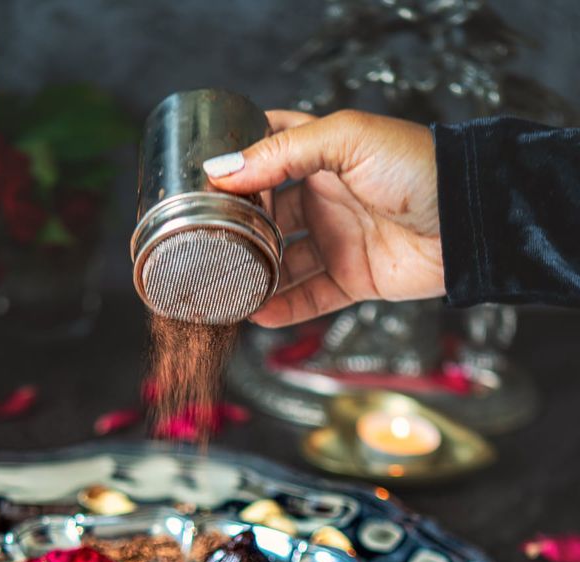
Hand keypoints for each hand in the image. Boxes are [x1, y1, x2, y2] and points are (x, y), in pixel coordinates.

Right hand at [203, 109, 444, 326]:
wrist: (468, 219)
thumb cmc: (419, 168)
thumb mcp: (347, 140)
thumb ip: (284, 152)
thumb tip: (224, 169)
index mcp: (324, 156)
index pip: (270, 152)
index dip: (238, 162)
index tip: (204, 178)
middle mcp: (327, 198)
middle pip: (268, 215)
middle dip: (237, 228)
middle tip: (203, 239)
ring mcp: (339, 240)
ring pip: (283, 262)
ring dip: (254, 274)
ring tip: (222, 283)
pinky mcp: (353, 279)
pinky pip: (309, 299)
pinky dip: (283, 308)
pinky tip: (257, 311)